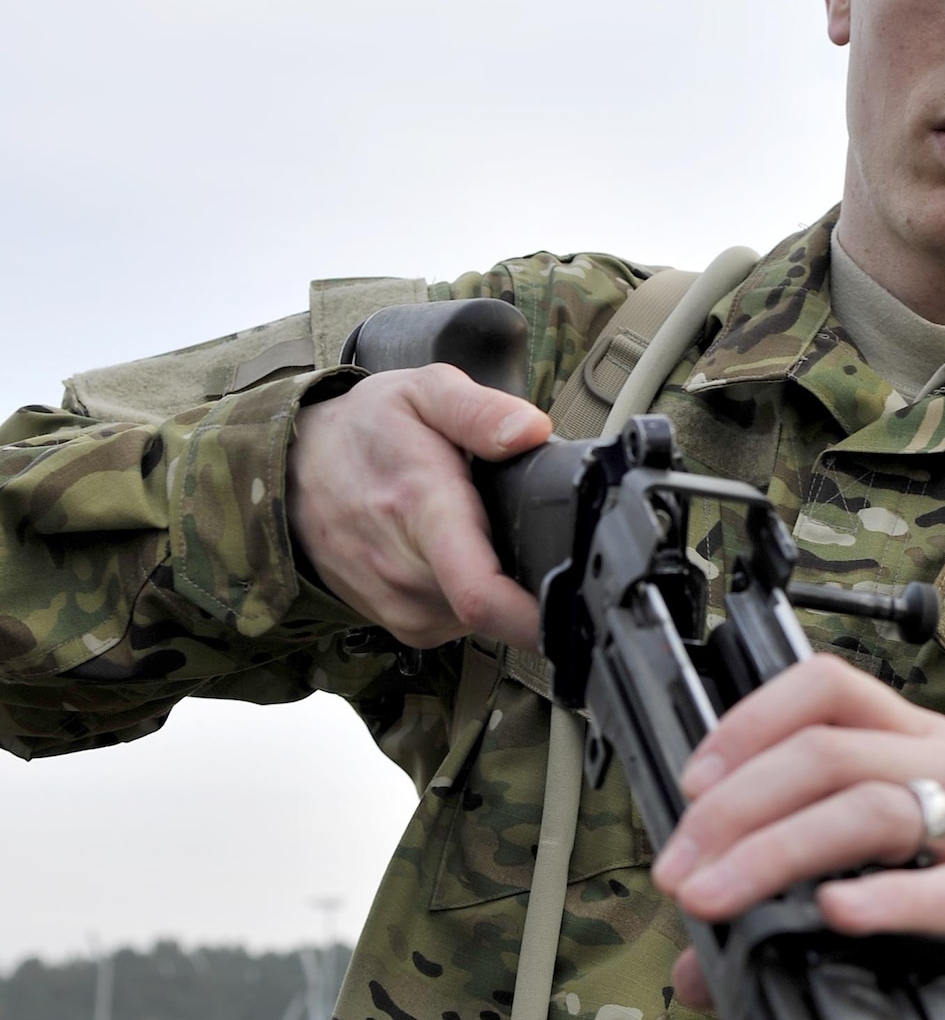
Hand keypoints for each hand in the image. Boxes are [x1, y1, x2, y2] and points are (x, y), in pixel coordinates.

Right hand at [287, 366, 551, 650]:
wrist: (291, 474)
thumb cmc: (362, 432)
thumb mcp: (421, 393)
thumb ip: (480, 410)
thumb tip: (531, 431)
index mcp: (423, 512)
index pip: (483, 593)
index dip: (539, 616)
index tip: (578, 610)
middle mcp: (409, 576)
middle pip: (507, 606)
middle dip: (534, 571)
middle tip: (524, 521)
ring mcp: (405, 609)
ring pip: (492, 617)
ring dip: (504, 578)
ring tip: (480, 529)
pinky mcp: (407, 627)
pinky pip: (467, 619)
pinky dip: (478, 589)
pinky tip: (460, 552)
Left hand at [650, 655, 944, 1010]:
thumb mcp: (893, 862)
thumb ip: (792, 896)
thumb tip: (698, 962)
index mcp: (921, 743)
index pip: (829, 687)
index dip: (749, 724)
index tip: (693, 784)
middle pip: (828, 755)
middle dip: (734, 810)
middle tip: (682, 869)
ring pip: (870, 810)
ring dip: (774, 853)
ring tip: (718, 896)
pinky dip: (883, 899)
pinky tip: (833, 913)